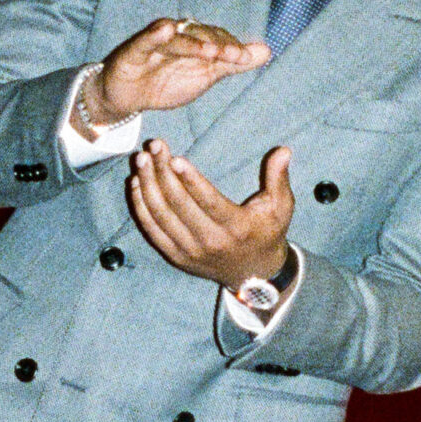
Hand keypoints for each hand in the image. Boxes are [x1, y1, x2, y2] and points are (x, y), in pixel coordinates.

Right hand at [93, 18, 270, 122]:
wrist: (127, 97)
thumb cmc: (166, 82)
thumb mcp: (204, 76)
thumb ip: (232, 64)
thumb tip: (267, 50)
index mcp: (196, 41)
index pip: (217, 39)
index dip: (232, 47)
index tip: (247, 57)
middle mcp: (178, 36)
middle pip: (200, 34)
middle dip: (218, 44)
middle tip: (234, 55)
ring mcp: (156, 42)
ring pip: (177, 38)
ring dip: (194, 43)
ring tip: (210, 51)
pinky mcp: (134, 50)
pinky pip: (146, 40)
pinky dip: (155, 35)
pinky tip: (166, 30)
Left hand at [129, 138, 293, 289]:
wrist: (253, 275)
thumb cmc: (267, 233)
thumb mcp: (281, 207)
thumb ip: (279, 178)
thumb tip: (284, 151)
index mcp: (236, 227)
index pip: (208, 202)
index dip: (190, 180)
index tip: (175, 158)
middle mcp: (210, 242)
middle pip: (179, 205)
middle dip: (162, 173)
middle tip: (154, 146)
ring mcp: (189, 252)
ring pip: (161, 216)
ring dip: (148, 186)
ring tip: (142, 160)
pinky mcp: (175, 256)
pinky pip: (152, 231)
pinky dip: (141, 207)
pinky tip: (136, 184)